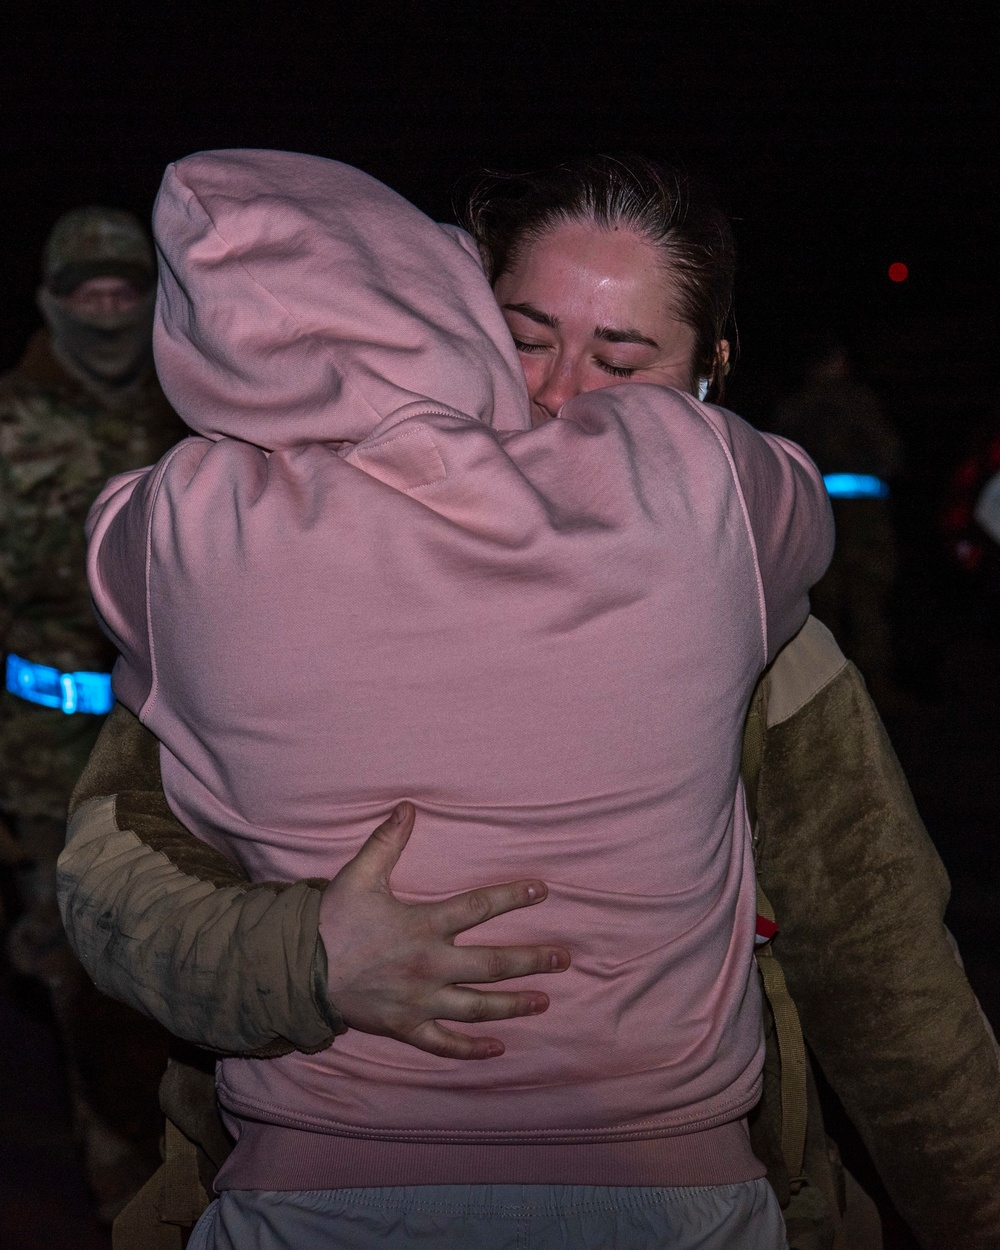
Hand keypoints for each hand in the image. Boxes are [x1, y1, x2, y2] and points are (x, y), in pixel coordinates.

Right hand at [320, 802, 569, 1059]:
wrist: (299, 970)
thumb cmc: (332, 921)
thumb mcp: (360, 875)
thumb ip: (387, 841)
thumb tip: (408, 806)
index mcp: (424, 926)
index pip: (478, 908)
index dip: (512, 897)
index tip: (542, 890)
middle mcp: (430, 965)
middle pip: (492, 965)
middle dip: (531, 961)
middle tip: (564, 958)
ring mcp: (421, 1000)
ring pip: (477, 1007)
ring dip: (514, 1004)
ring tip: (545, 1001)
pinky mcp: (407, 1027)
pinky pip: (445, 1043)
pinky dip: (472, 1048)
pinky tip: (498, 1048)